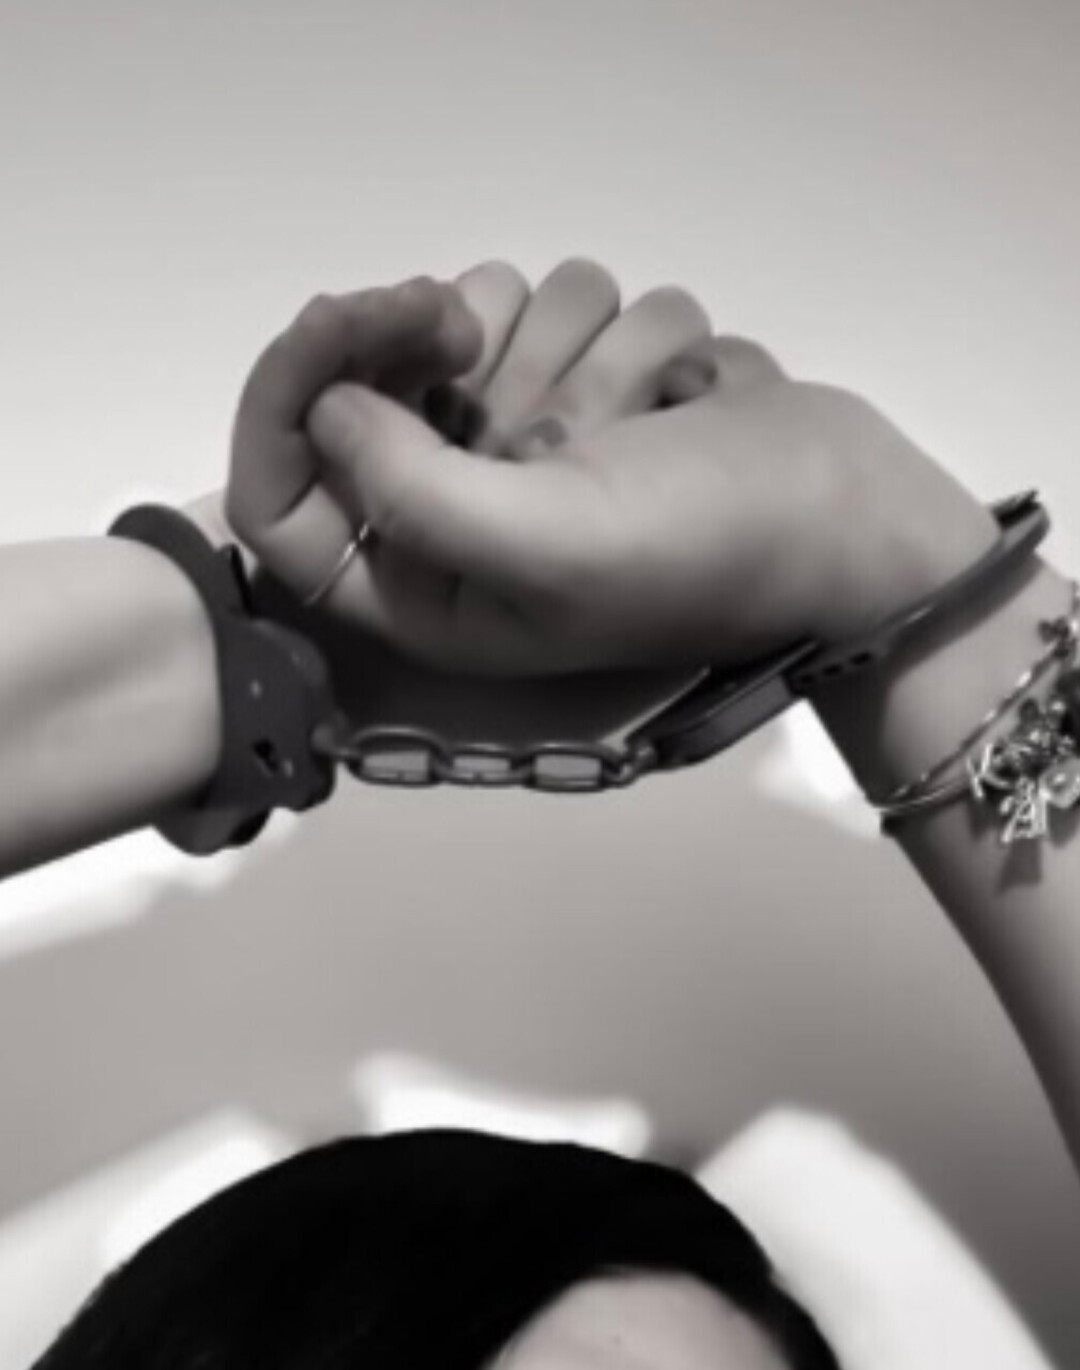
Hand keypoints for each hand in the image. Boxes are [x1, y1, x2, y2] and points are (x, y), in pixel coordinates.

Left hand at [223, 261, 717, 738]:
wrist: (852, 512)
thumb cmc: (705, 549)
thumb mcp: (550, 545)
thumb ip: (414, 493)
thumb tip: (323, 406)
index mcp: (422, 584)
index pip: (280, 497)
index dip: (287, 397)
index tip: (347, 317)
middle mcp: (456, 508)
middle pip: (369, 378)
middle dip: (453, 350)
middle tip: (496, 350)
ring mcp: (522, 435)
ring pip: (480, 310)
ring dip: (567, 344)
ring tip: (629, 417)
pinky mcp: (588, 377)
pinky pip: (563, 298)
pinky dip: (630, 336)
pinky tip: (676, 398)